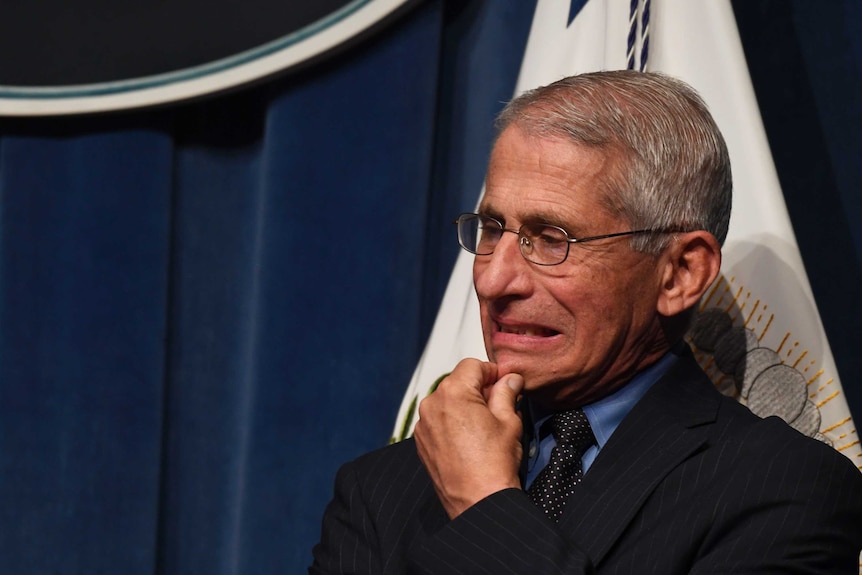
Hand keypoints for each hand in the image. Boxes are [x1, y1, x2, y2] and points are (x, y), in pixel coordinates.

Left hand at [413, 358, 524, 518]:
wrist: (477, 502)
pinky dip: (452, 421)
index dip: (492, 371)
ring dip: (464, 405)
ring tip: (485, 424)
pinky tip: (470, 438)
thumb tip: (510, 379)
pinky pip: (438, 420)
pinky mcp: (421, 442)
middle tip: (500, 403)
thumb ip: (506, 393)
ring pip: (446, 401)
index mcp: (453, 393)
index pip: (472, 366)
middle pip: (457, 382)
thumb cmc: (493, 464)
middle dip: (478, 388)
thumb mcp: (509, 421)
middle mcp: (432, 404)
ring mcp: (423, 424)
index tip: (505, 381)